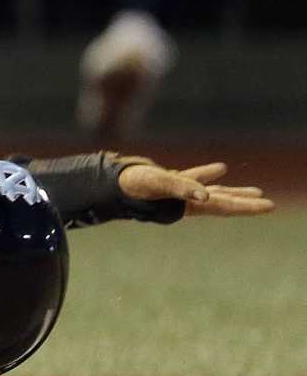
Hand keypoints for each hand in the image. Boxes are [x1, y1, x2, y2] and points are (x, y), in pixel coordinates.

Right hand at [117, 157, 274, 217]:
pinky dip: (208, 175)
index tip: (269, 206)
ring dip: (232, 192)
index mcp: (188, 204)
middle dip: (245, 202)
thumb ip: (181, 186)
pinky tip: (221, 170)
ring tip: (255, 192)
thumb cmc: (130, 185)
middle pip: (223, 202)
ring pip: (213, 192)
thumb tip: (205, 194)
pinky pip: (195, 179)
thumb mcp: (156, 182)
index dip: (246, 206)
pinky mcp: (170, 183)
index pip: (224, 206)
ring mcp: (178, 193)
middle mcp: (187, 201)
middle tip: (268, 204)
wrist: (107, 185)